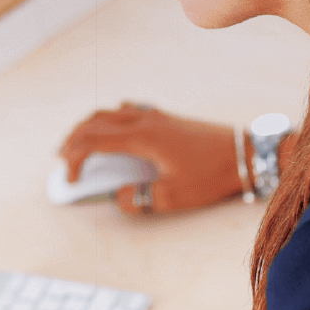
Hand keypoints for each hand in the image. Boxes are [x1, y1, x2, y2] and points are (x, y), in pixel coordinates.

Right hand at [60, 102, 241, 214]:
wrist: (246, 153)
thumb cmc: (212, 174)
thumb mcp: (173, 197)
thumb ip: (140, 199)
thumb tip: (120, 197)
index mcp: (141, 139)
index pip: (93, 143)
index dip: (75, 160)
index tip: (72, 179)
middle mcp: (144, 122)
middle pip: (95, 122)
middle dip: (73, 139)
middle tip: (62, 157)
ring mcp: (155, 116)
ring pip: (109, 112)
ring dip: (89, 126)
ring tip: (79, 141)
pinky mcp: (166, 117)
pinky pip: (128, 110)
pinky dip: (110, 118)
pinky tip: (112, 129)